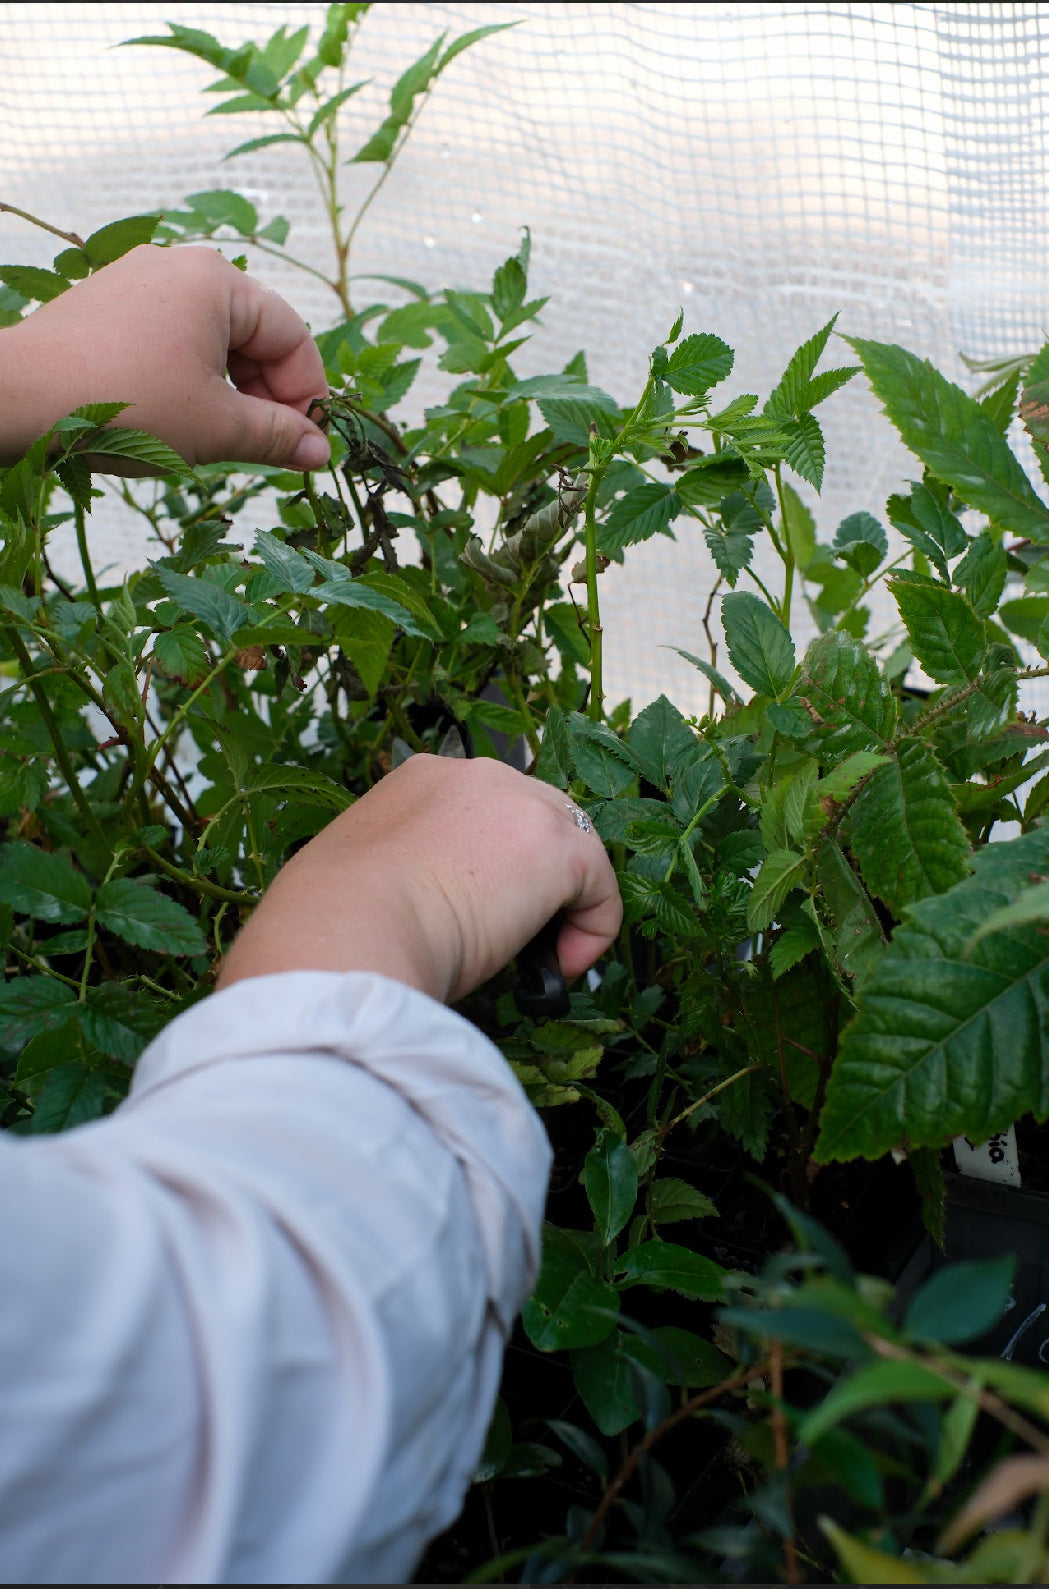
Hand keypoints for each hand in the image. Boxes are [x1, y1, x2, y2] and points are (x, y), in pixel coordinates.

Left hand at [0, 245, 329, 471]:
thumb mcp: (217, 427)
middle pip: (252, 333)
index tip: (305, 443)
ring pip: (209, 339)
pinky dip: (187, 378)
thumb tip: (321, 450)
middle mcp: (178, 267)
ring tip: (218, 438)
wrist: (19, 397)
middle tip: (267, 447)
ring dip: (228, 391)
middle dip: (266, 394)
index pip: (291, 335)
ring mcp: (136, 281)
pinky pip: (169, 339)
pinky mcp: (105, 306)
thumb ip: (278, 436)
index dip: (307, 394)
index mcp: (217, 280)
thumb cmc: (126, 404)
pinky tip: (175, 418)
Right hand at [217, 756, 622, 1004]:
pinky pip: (599, 888)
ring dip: (561, 903)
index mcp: (418, 780)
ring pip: (570, 849)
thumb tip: (417, 911)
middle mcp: (474, 776)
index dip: (490, 867)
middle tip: (512, 937)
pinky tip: (556, 967)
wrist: (346, 934)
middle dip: (534, 877)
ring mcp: (519, 804)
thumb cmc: (333, 926)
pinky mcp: (555, 846)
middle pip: (535, 819)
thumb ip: (399, 875)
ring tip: (537, 958)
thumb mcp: (362, 878)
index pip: (480, 812)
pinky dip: (589, 931)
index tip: (475, 915)